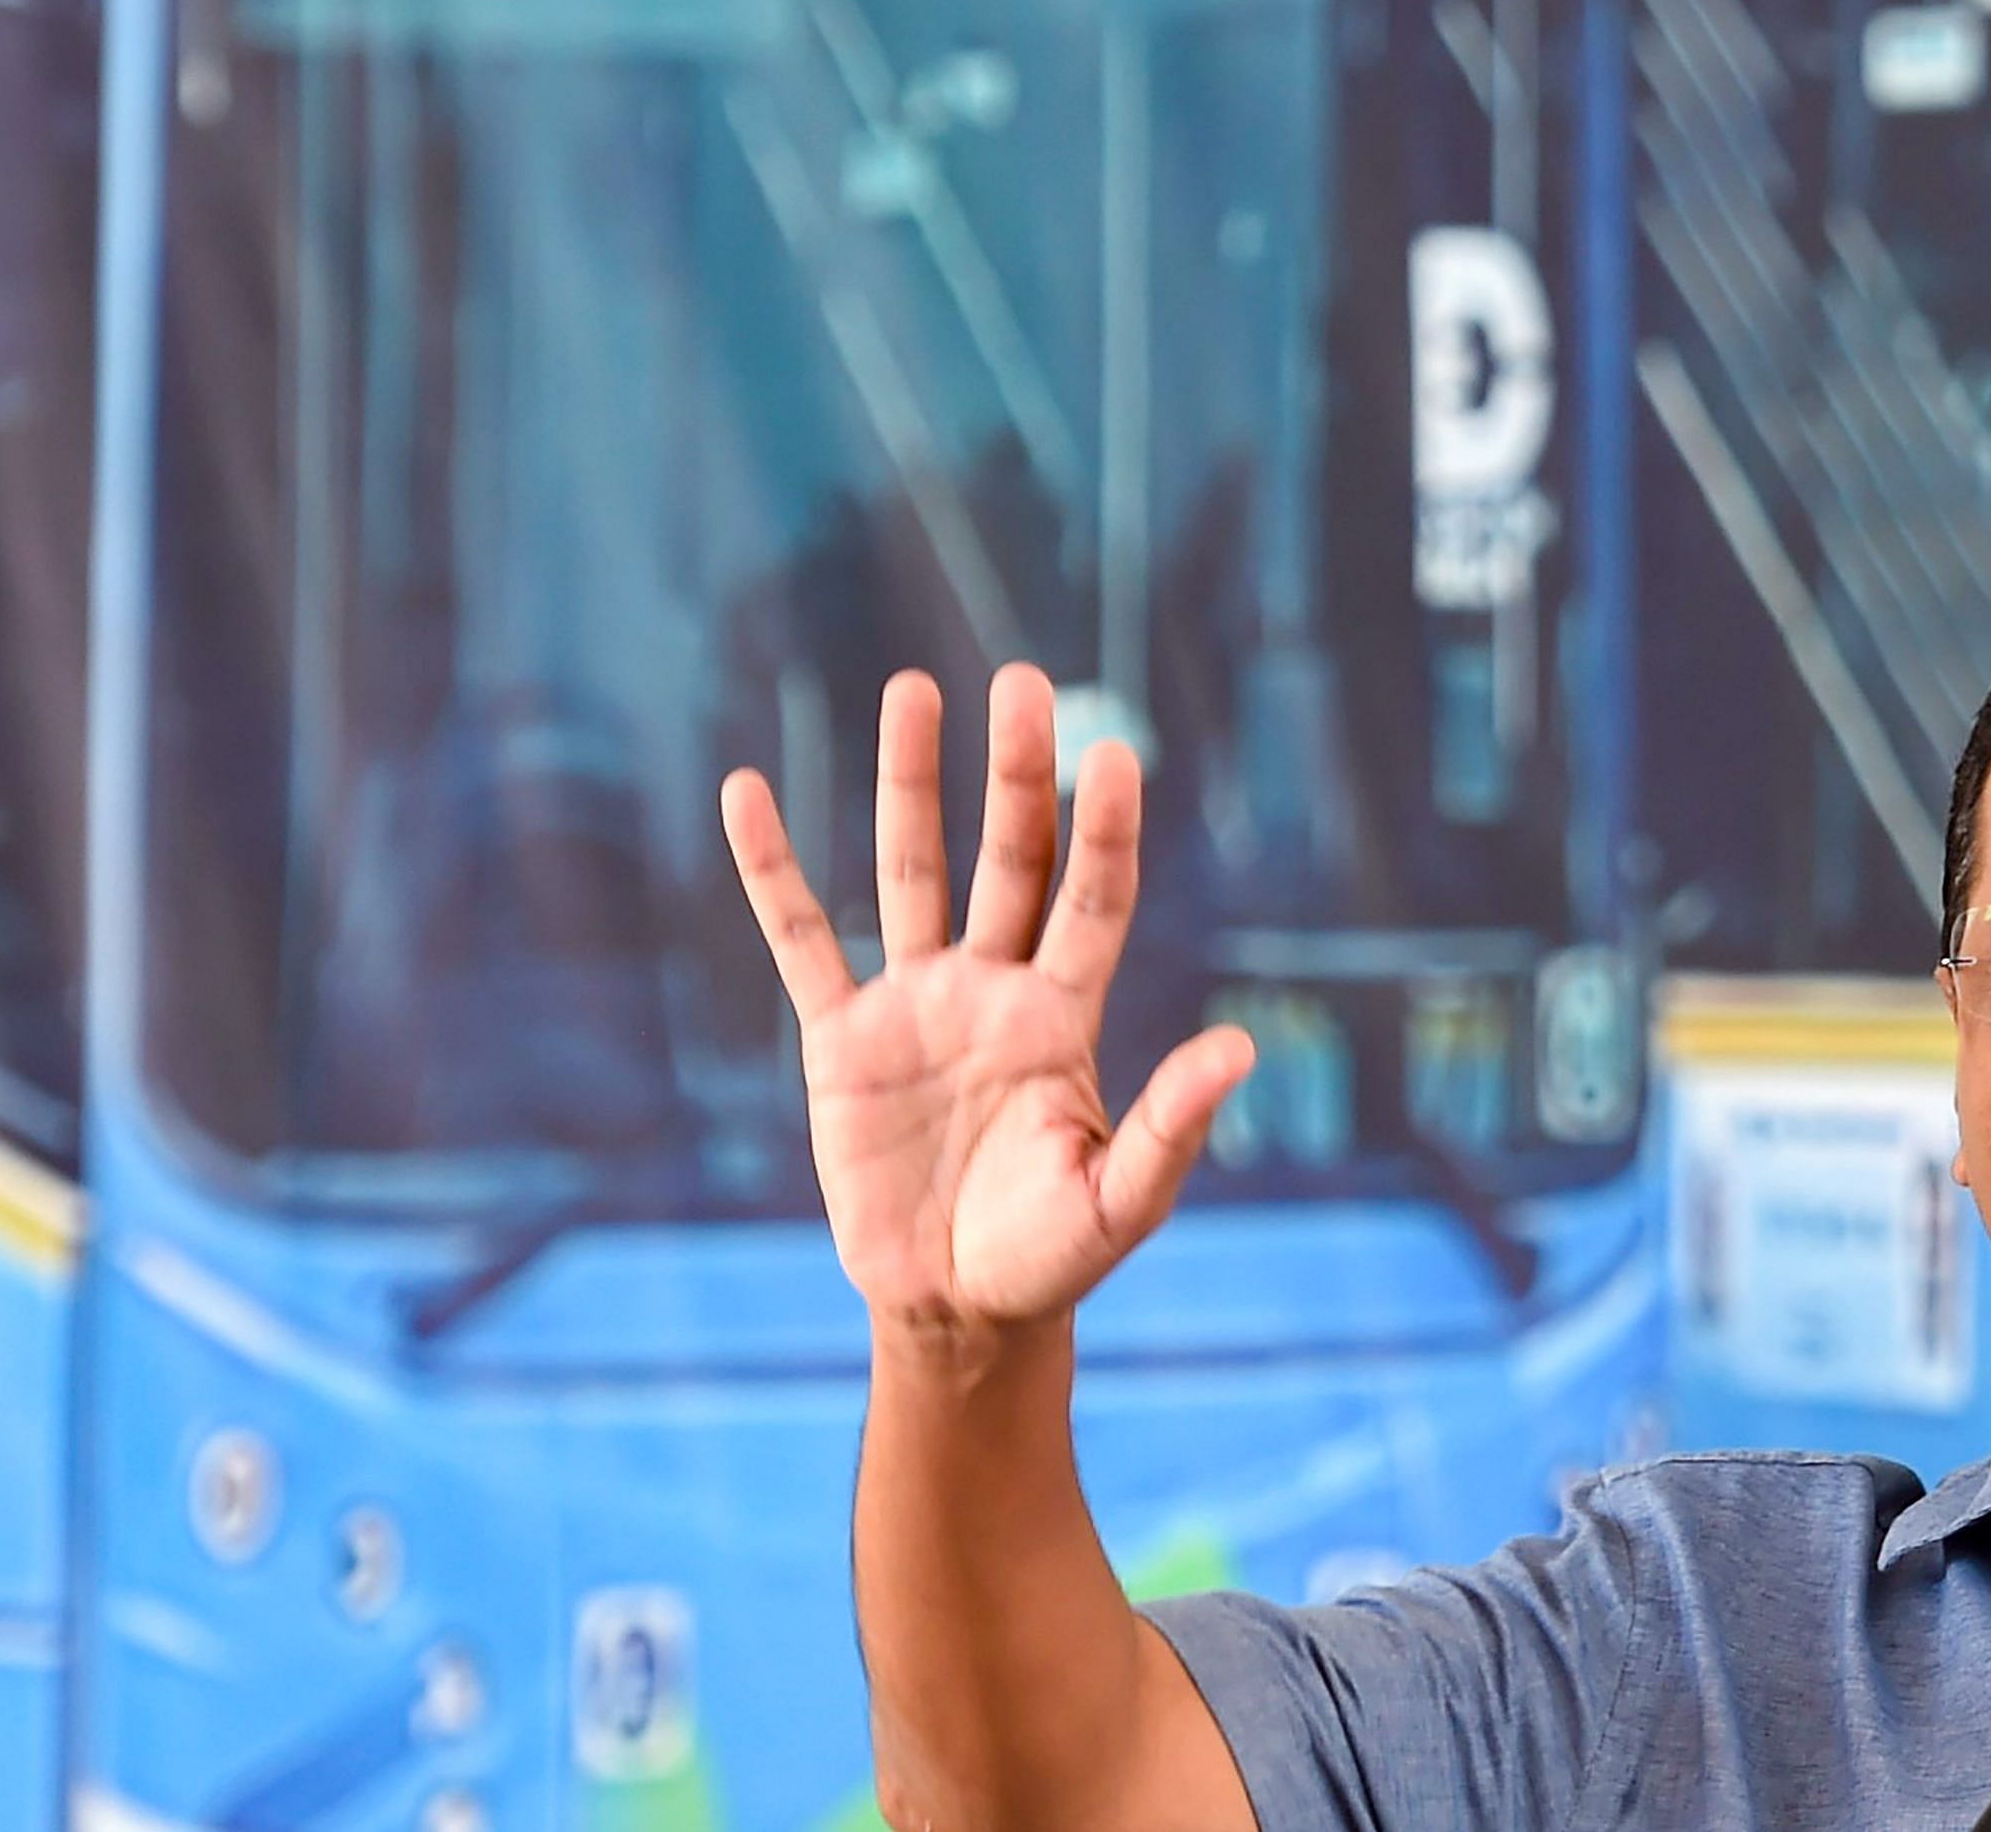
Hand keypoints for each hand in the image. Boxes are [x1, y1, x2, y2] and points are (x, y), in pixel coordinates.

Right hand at [723, 664, 1251, 1339]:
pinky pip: (802, 939)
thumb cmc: (1051, 1257)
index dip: (1104, 832)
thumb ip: (1170, 1129)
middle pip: (1008, 858)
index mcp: (1065, 1017)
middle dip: (1016, 773)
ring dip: (912, 783)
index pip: (1093, 901)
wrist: (956, 1307)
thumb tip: (1241, 1049)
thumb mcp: (1119, 1202)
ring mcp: (916, 1005)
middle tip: (1021, 682)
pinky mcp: (841, 1040)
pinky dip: (773, 870)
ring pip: (911, 869)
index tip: (1113, 754)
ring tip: (913, 688)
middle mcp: (994, 988)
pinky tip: (749, 792)